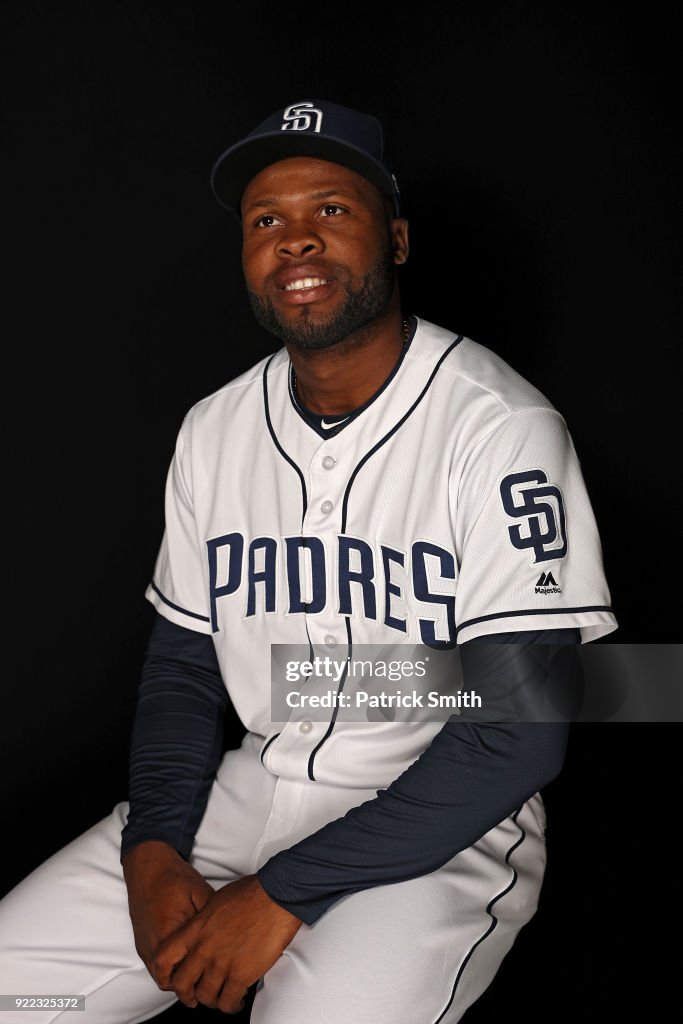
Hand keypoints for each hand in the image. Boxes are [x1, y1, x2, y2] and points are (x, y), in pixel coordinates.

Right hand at [122, 840, 213, 978]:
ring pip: (163, 978)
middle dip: (192, 985)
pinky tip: (185, 961)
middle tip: (212, 981)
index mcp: (170, 936)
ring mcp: (145, 947)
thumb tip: (231, 934)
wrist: (148, 866)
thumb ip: (213, 919)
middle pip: (174, 982)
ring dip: (179, 978)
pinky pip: (155, 967)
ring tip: (200, 974)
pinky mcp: (141, 944)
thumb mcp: (201, 893)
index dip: (205, 979)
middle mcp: (154, 946)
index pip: (187, 972)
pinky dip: (170, 970)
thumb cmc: (173, 877)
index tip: (220, 979)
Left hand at [152, 874, 302, 1012]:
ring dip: (213, 1000)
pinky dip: (232, 1005)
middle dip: (188, 995)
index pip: (163, 958)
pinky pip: (228, 1002)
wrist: (275, 897)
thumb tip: (203, 930)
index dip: (163, 974)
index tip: (170, 979)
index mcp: (195, 930)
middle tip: (195, 995)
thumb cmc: (251, 893)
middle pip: (182, 985)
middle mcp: (204, 949)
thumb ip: (203, 922)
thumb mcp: (215, 901)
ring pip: (206, 997)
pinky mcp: (241, 975)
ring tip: (221, 997)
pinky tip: (238, 999)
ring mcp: (221, 964)